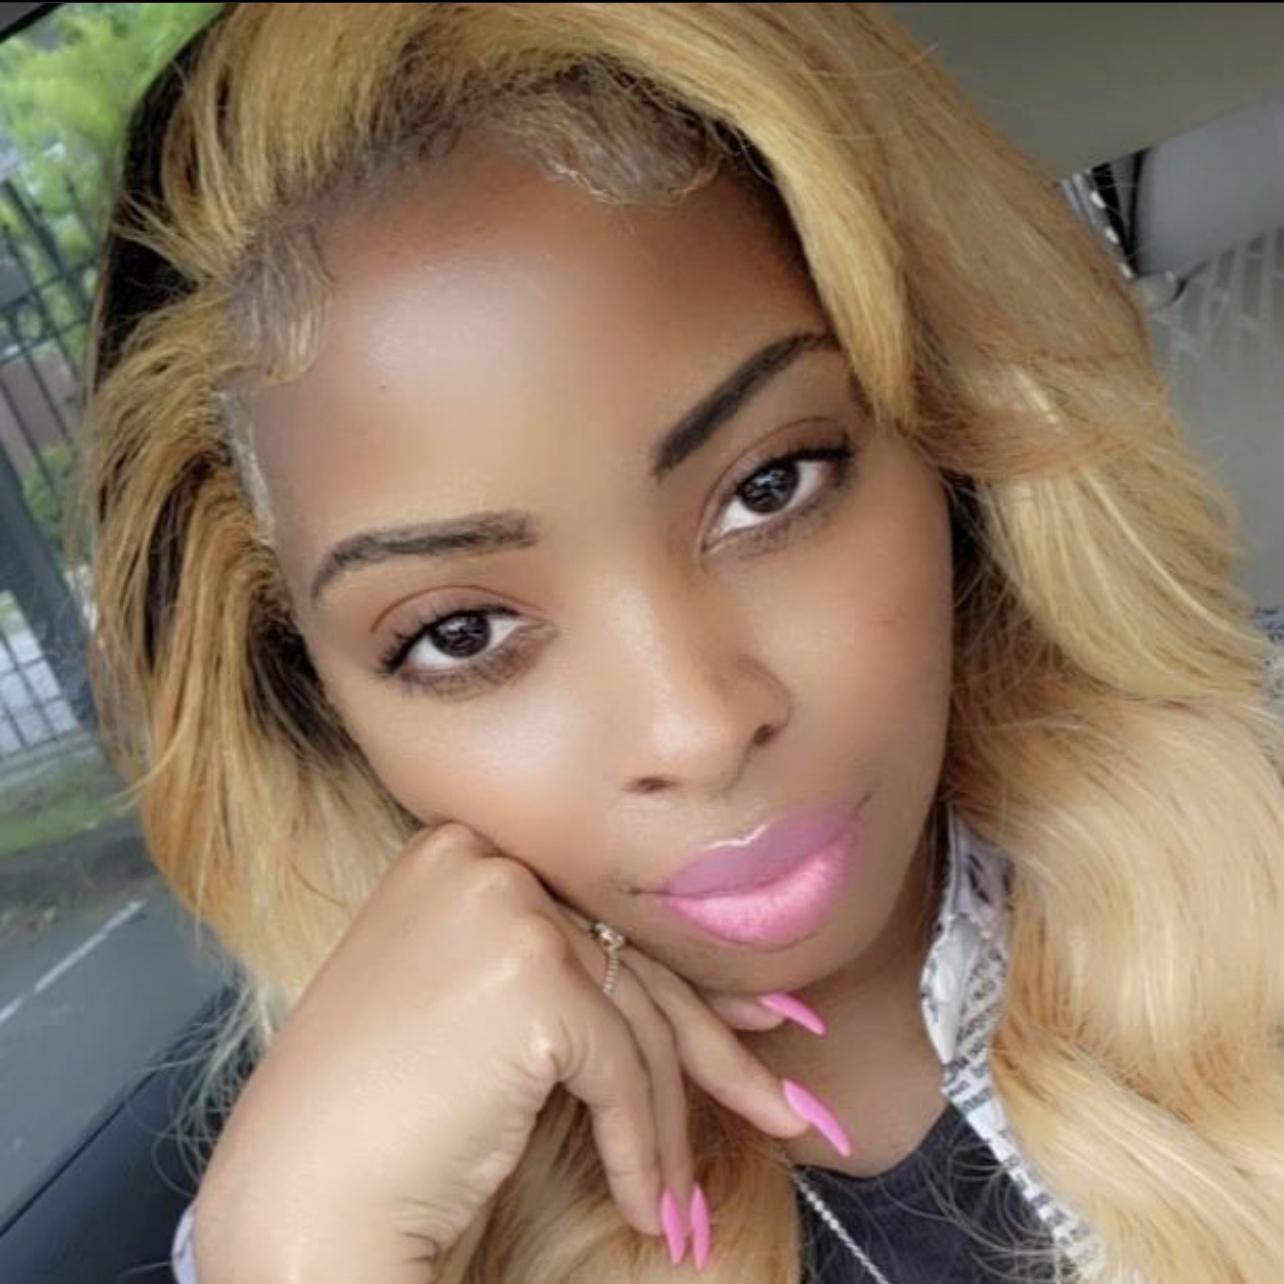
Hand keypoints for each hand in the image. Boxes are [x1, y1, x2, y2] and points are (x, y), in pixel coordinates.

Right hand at [189, 820, 816, 1280]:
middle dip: (716, 1047)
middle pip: (628, 963)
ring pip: (637, 1019)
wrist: (298, 1202)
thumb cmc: (378, 1118)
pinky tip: (643, 1206)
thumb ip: (570, 977)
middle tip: (787, 1103)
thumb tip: (710, 996)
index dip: (681, 984)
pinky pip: (622, 1068)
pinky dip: (641, 1147)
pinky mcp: (527, 974)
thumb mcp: (478, 1014)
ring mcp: (502, 908)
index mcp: (456, 851)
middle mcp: (479, 860)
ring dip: (670, 1125)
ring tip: (685, 1206)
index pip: (595, 922)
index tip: (756, 1027)